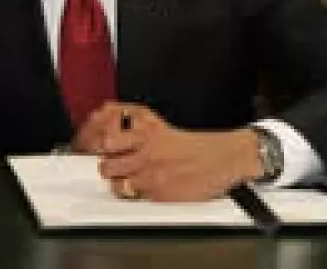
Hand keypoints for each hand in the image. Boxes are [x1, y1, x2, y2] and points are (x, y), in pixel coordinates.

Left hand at [78, 102, 261, 201]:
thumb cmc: (201, 146)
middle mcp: (146, 147)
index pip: (110, 134)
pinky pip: (132, 196)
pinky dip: (135, 195)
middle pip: (107, 158)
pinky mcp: (158, 192)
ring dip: (118, 181)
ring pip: (114, 180)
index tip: (101, 146)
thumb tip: (119, 140)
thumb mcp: (167, 130)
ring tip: (128, 180)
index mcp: (149, 129)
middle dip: (109, 163)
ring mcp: (151, 171)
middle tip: (115, 165)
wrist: (225, 159)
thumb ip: (142, 133)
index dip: (102, 143)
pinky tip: (144, 190)